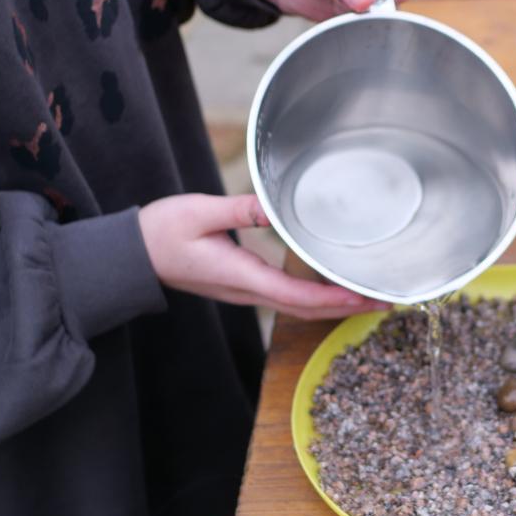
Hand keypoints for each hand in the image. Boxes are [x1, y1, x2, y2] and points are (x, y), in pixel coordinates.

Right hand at [139, 193, 390, 318]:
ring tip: (366, 297)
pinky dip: (314, 298)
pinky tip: (330, 287)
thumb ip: (240, 209)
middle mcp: (246, 292)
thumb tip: (275, 206)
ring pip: (297, 308)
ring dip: (333, 306)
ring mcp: (244, 293)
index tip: (363, 297)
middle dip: (345, 308)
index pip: (295, 295)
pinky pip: (286, 299)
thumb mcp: (199, 212)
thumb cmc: (160, 233)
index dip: (332, 298)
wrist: (132, 256)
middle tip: (383, 302)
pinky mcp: (242, 286)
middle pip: (305, 309)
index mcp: (240, 276)